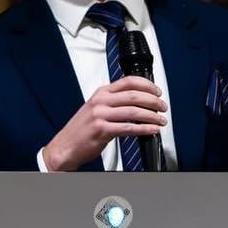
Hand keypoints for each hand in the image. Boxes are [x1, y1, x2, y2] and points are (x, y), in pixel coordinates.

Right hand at [43, 77, 167, 171]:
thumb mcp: (96, 109)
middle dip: (153, 101)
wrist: (65, 146)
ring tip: (161, 120)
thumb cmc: (81, 130)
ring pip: (134, 111)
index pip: (128, 81)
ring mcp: (100, 115)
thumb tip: (138, 103)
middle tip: (163, 107)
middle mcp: (100, 101)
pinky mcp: (102, 130)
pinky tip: (152, 130)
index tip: (157, 92)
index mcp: (101, 93)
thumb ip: (114, 103)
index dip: (147, 85)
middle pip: (134, 95)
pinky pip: (129, 128)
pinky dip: (144, 129)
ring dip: (152, 116)